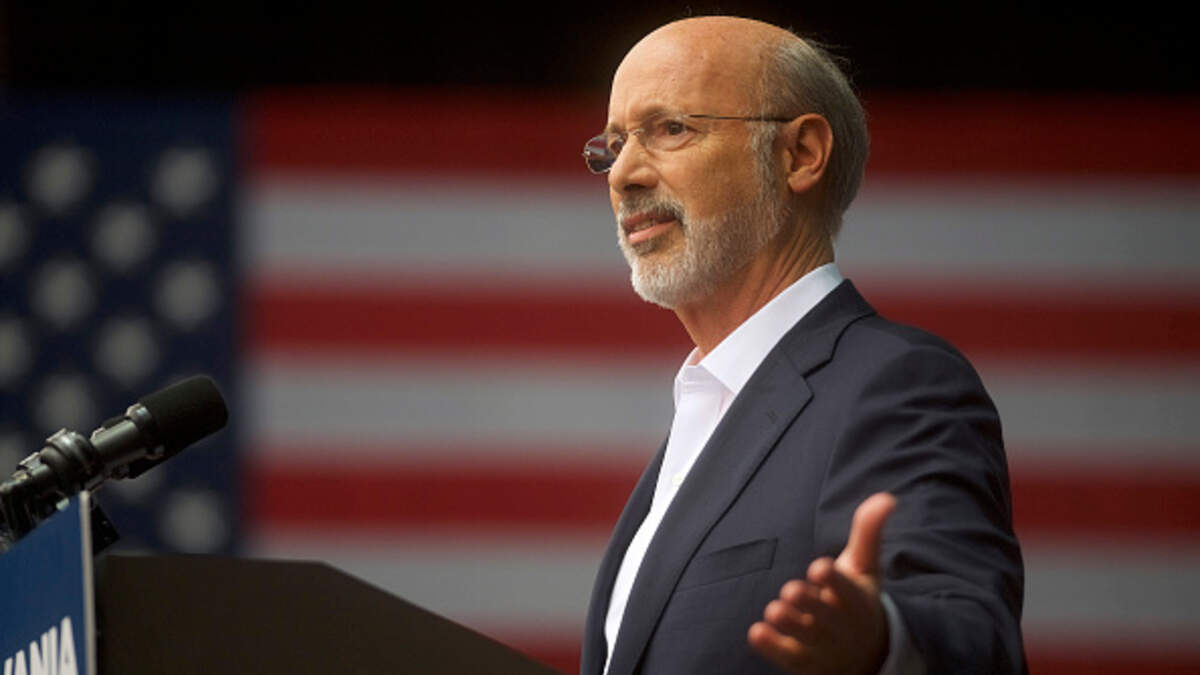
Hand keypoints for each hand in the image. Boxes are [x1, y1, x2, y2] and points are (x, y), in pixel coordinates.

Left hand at [748, 492, 896, 673]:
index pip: (847, 591)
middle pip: (825, 617)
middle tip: (792, 590)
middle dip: (808, 604)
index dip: (833, 581)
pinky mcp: (803, 662)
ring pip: (805, 639)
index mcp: (856, 600)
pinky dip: (771, 647)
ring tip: (775, 610)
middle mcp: (841, 626)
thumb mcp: (865, 569)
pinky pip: (787, 657)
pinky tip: (756, 632)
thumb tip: (886, 497)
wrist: (867, 656)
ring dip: (790, 624)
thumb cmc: (857, 601)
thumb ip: (868, 533)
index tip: (819, 567)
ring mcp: (822, 648)